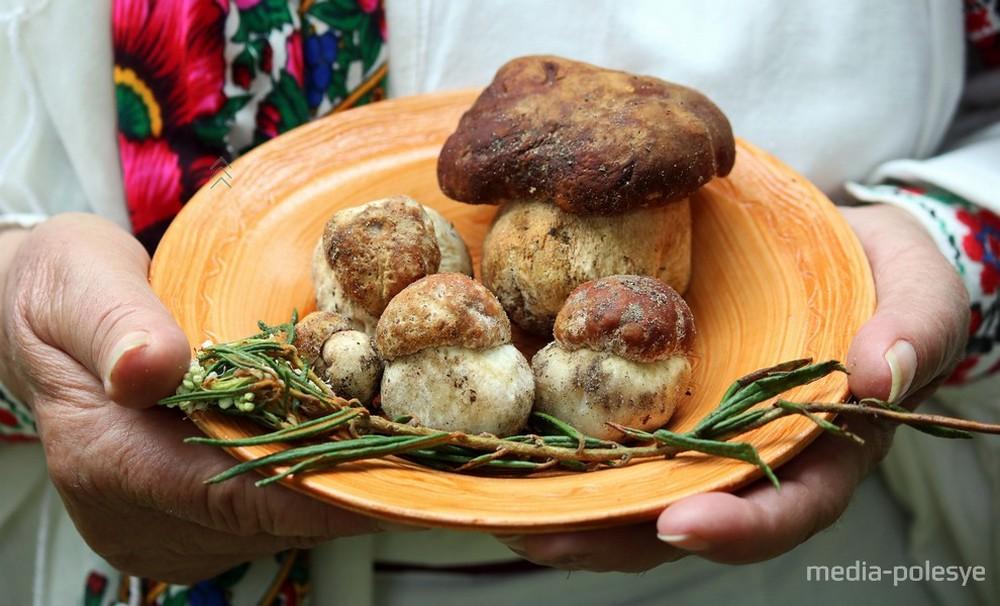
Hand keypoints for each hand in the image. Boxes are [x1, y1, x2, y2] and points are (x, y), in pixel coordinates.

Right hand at [1, 214, 383, 582]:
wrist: (39, 321)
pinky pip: (267, 515)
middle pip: (272, 518)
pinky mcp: (185, 524)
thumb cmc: (63, 293)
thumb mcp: (78, 281)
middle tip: (433, 448)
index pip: (242, 496)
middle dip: (352, 480)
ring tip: (404, 441)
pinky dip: (314, 481)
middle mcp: (137, 517)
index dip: (331, 487)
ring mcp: (163, 529)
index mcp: (110, 462)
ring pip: (278, 524)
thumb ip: (116, 325)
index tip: (405, 472)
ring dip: (340, 482)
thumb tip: (152, 369)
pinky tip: (350, 445)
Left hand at [499, 203, 968, 570]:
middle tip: (543, 536)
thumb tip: (884, 372)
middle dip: (612, 536)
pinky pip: (605, 435)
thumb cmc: (882, 276)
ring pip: (630, 490)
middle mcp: (746, 455)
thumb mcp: (915, 289)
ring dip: (565, 506)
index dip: (736, 527)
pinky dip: (557, 449)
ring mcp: (695, 430)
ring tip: (499, 510)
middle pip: (682, 516)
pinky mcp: (655, 398)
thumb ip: (914, 327)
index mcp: (818, 450)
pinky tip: (503, 445)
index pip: (784, 507)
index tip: (680, 524)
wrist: (830, 247)